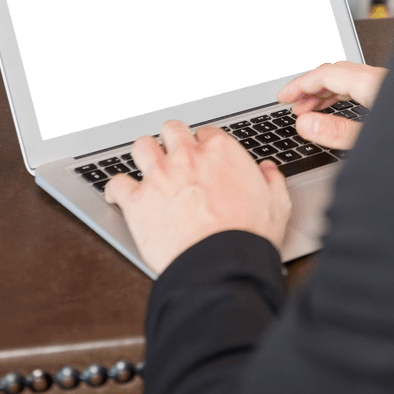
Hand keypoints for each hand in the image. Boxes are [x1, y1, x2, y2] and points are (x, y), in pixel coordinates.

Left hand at [105, 120, 291, 275]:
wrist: (222, 264)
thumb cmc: (249, 236)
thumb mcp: (277, 204)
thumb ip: (272, 181)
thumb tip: (268, 170)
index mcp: (222, 152)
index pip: (206, 133)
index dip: (204, 145)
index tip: (204, 157)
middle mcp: (188, 156)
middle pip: (171, 130)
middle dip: (172, 140)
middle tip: (174, 155)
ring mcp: (160, 176)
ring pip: (141, 146)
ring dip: (144, 155)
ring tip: (147, 167)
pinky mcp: (138, 201)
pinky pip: (117, 183)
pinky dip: (116, 189)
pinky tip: (119, 195)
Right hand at [277, 61, 386, 151]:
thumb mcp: (370, 140)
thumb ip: (338, 132)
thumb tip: (305, 124)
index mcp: (372, 84)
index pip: (326, 74)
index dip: (299, 85)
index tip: (283, 96)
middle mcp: (379, 79)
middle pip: (335, 73)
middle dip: (308, 88)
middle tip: (291, 104)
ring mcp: (387, 84)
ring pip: (347, 79)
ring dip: (323, 92)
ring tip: (307, 109)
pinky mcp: (391, 93)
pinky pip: (359, 86)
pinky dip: (340, 94)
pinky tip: (333, 107)